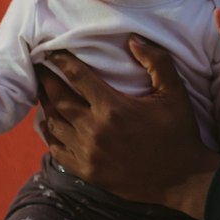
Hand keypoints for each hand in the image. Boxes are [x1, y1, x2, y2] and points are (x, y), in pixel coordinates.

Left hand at [36, 36, 219, 218]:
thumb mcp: (175, 92)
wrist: (181, 179)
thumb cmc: (178, 132)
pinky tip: (49, 124)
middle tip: (38, 68)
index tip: (52, 52)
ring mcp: (88, 154)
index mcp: (113, 108)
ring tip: (42, 93)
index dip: (62, 62)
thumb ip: (157, 62)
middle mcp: (95, 130)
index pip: (77, 77)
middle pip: (58, 99)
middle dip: (45, 81)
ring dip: (46, 106)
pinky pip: (57, 151)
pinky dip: (49, 135)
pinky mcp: (88, 172)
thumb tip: (133, 40)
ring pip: (54, 125)